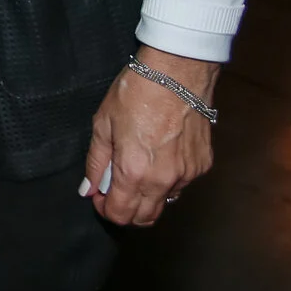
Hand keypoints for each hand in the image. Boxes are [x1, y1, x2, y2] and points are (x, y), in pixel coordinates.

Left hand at [82, 48, 217, 225]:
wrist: (177, 73)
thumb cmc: (137, 92)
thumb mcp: (103, 123)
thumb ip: (96, 161)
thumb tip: (88, 189)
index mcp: (134, 172)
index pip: (120, 214)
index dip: (105, 209)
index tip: (99, 196)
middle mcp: (163, 180)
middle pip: (144, 218)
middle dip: (126, 210)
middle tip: (114, 188)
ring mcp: (187, 175)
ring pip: (164, 202)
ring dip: (147, 196)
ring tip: (136, 168)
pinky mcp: (202, 165)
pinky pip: (182, 184)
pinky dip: (168, 180)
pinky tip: (159, 157)